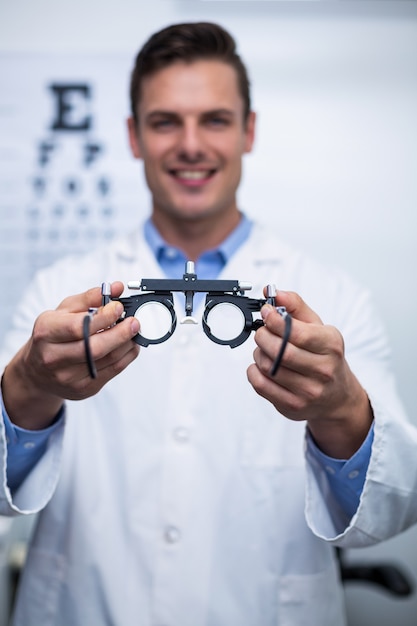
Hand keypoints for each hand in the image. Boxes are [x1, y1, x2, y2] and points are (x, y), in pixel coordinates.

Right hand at [1, 282, 139, 429]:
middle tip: (134, 322)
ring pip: (108, 360)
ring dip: (127, 344)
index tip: (119, 307)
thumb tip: (117, 288)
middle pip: (95, 348)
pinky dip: (126, 356)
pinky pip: (112, 371)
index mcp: (47, 332)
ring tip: (134, 331)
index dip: (104, 317)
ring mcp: (68, 377)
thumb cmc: (53, 335)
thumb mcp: (63, 311)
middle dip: (121, 333)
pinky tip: (130, 345)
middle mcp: (54, 357)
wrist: (37, 371)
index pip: (79, 327)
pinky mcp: (83, 389)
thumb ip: (90, 298)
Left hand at [247, 290, 372, 458]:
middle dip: (263, 336)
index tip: (266, 313)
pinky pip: (260, 385)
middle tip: (262, 331)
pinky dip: (254, 371)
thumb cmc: (324, 356)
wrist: (337, 396)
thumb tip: (272, 292)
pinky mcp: (292, 406)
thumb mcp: (318, 327)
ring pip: (268, 366)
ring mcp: (308, 391)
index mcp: (331, 345)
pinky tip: (262, 366)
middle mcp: (323, 370)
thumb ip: (295, 306)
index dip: (275, 321)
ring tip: (265, 349)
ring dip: (259, 353)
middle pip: (280, 351)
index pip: (298, 333)